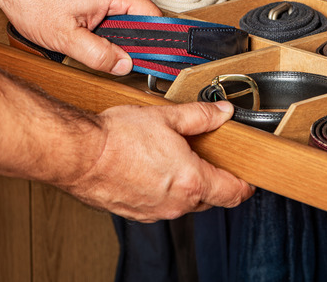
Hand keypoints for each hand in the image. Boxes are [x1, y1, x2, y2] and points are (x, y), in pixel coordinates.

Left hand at [0, 0, 160, 74]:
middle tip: (114, 54)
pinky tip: (86, 26)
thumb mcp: (66, 38)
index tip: (152, 56)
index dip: (154, 39)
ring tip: (93, 38)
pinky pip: (110, 2)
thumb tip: (123, 64)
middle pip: (139, 14)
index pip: (153, 16)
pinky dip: (105, 18)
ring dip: (115, 27)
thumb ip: (99, 54)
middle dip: (130, 37)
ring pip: (123, 9)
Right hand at [60, 100, 254, 221]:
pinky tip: (151, 170)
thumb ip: (200, 116)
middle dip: (214, 182)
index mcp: (191, 181)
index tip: (248, 179)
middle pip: (210, 199)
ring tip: (173, 159)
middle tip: (208, 159)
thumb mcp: (166, 117)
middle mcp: (176, 204)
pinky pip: (160, 205)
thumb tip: (221, 112)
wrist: (78, 155)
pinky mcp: (136, 213)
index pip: (233, 193)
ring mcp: (155, 212)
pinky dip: (163, 191)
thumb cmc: (116, 138)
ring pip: (184, 203)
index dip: (245, 186)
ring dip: (186, 186)